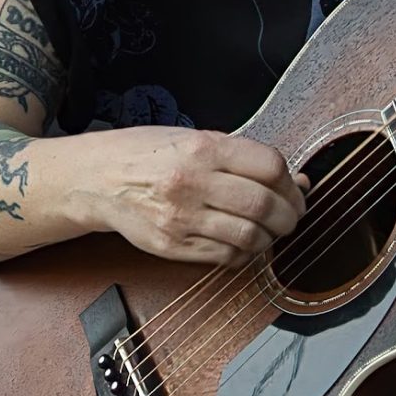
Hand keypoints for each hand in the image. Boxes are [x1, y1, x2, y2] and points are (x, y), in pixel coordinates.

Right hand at [69, 127, 308, 266]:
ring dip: (269, 238)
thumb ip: (245, 158)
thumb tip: (297, 181)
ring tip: (267, 231)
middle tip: (291, 217)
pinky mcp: (172, 246)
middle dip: (289, 216)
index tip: (296, 191)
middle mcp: (192, 182)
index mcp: (202, 149)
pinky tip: (242, 243)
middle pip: (264, 205)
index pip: (270, 166)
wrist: (98, 179)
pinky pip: (226, 256)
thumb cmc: (149, 154)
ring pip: (249, 236)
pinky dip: (244, 253)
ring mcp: (181, 217)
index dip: (291, 183)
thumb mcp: (195, 139)